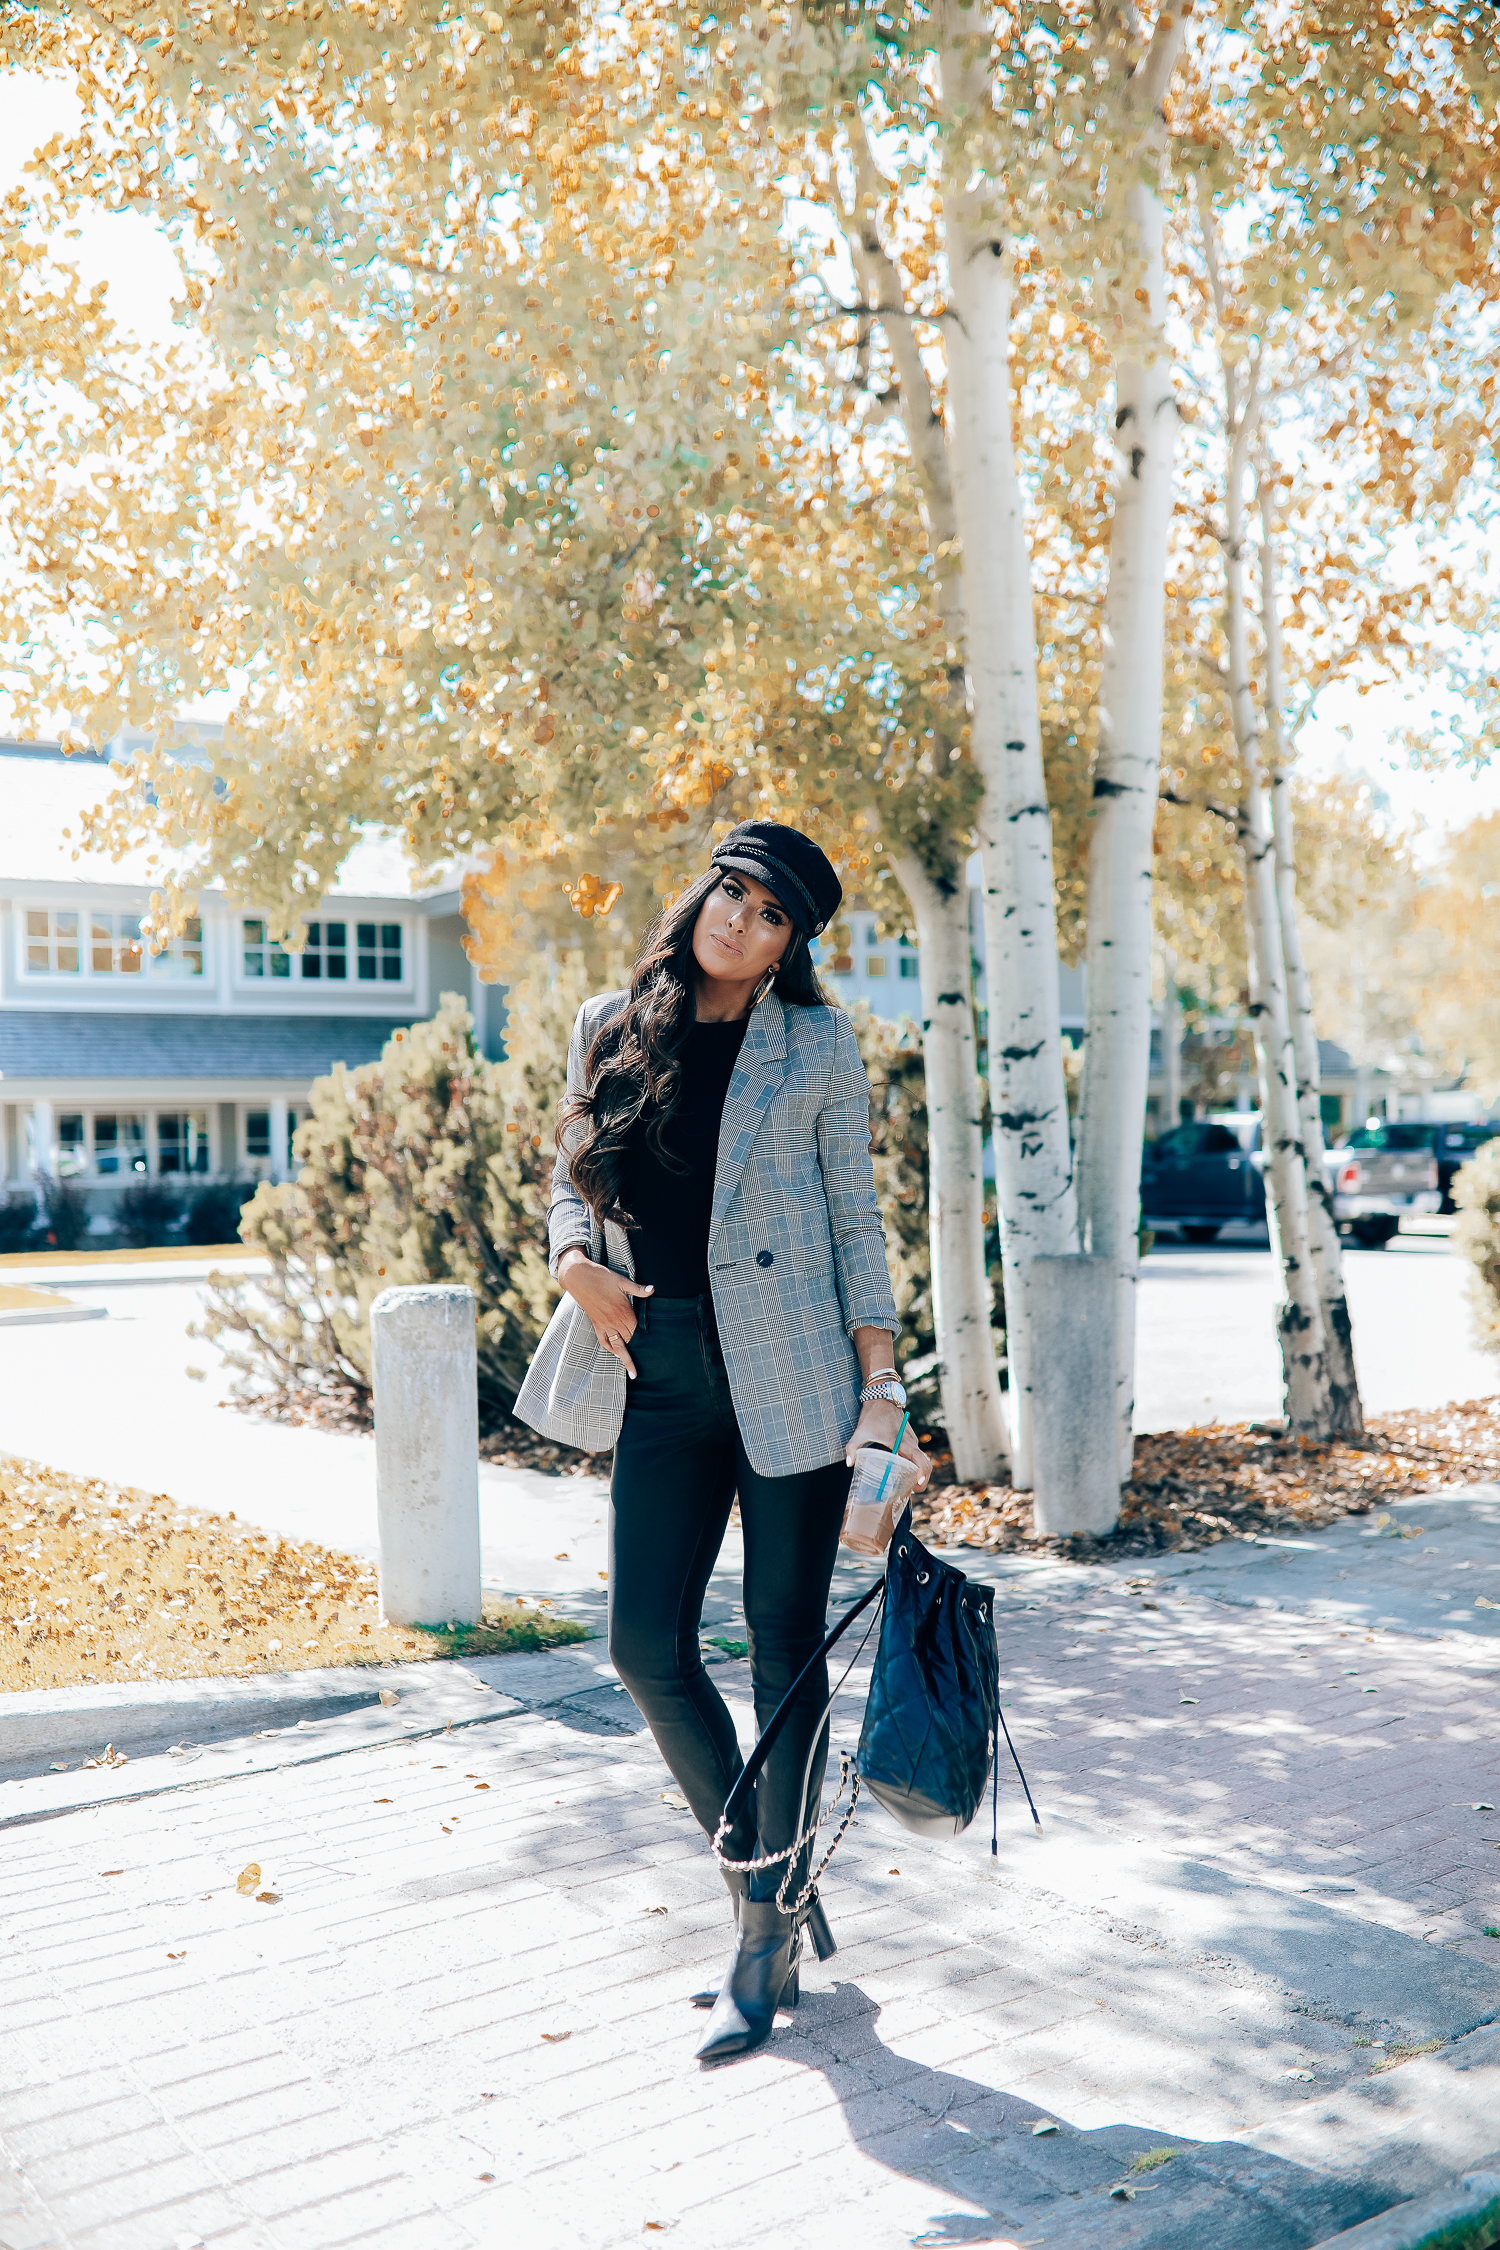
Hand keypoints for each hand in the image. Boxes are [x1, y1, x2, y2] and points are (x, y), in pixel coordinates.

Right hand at [557, 1249, 652, 1377]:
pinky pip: (604, 1341)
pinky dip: (610, 1349)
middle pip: (629, 1340)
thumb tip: (653, 1289)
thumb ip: (638, 1289)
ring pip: (617, 1346)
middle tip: (646, 1365)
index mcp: (623, 1312)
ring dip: (625, 1359)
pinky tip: (616, 1353)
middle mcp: (614, 1321)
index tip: (654, 1348)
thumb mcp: (622, 1281)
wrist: (578, 1277)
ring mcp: (604, 1324)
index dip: (645, 1339)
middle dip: (638, 1352)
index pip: (637, 1331)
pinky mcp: (596, 1324)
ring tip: (632, 1372)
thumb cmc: (601, 1277)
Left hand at [844, 1398, 929, 1487]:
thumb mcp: (861, 1431)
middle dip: (919, 1482)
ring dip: (915, 1474)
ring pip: (919, 1461)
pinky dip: (911, 1465)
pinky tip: (899, 1472)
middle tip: (906, 1494)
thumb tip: (849, 1463)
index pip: (922, 1462)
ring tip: (902, 1486)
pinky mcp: (910, 1439)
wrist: (883, 1397)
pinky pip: (915, 1455)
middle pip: (924, 1466)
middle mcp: (912, 1443)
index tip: (917, 1487)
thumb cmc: (873, 1414)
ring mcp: (913, 1440)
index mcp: (905, 1443)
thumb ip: (853, 1448)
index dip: (923, 1476)